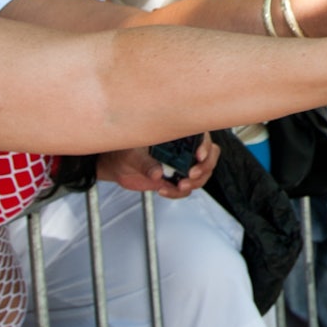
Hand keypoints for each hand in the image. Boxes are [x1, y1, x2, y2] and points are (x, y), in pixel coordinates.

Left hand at [98, 135, 216, 197]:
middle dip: (204, 167)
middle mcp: (183, 148)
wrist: (117, 166)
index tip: (199, 155)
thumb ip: (146, 163)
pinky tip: (163, 190)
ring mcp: (182, 164)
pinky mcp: (176, 179)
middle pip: (209, 156)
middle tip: (191, 174)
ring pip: (202, 174)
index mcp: (177, 134)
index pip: (201, 136)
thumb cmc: (124, 151)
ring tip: (179, 186)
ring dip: (195, 183)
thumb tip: (157, 172)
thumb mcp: (133, 154)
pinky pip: (186, 189)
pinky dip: (178, 193)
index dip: (205, 145)